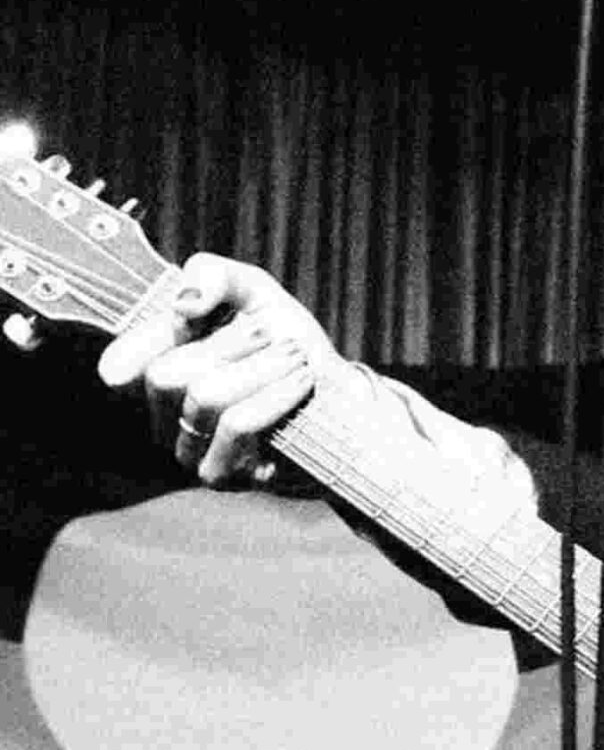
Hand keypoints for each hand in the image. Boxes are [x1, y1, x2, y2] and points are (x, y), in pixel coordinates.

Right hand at [95, 253, 339, 485]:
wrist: (338, 393)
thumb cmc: (283, 339)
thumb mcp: (249, 289)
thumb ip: (211, 274)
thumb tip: (184, 303)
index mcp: (149, 372)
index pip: (118, 365)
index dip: (157, 334)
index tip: (202, 314)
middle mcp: (159, 416)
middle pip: (165, 376)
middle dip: (230, 346)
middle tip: (272, 335)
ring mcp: (186, 450)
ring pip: (205, 398)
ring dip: (263, 368)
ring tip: (296, 358)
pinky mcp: (220, 474)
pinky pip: (236, 425)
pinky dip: (275, 394)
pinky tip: (300, 381)